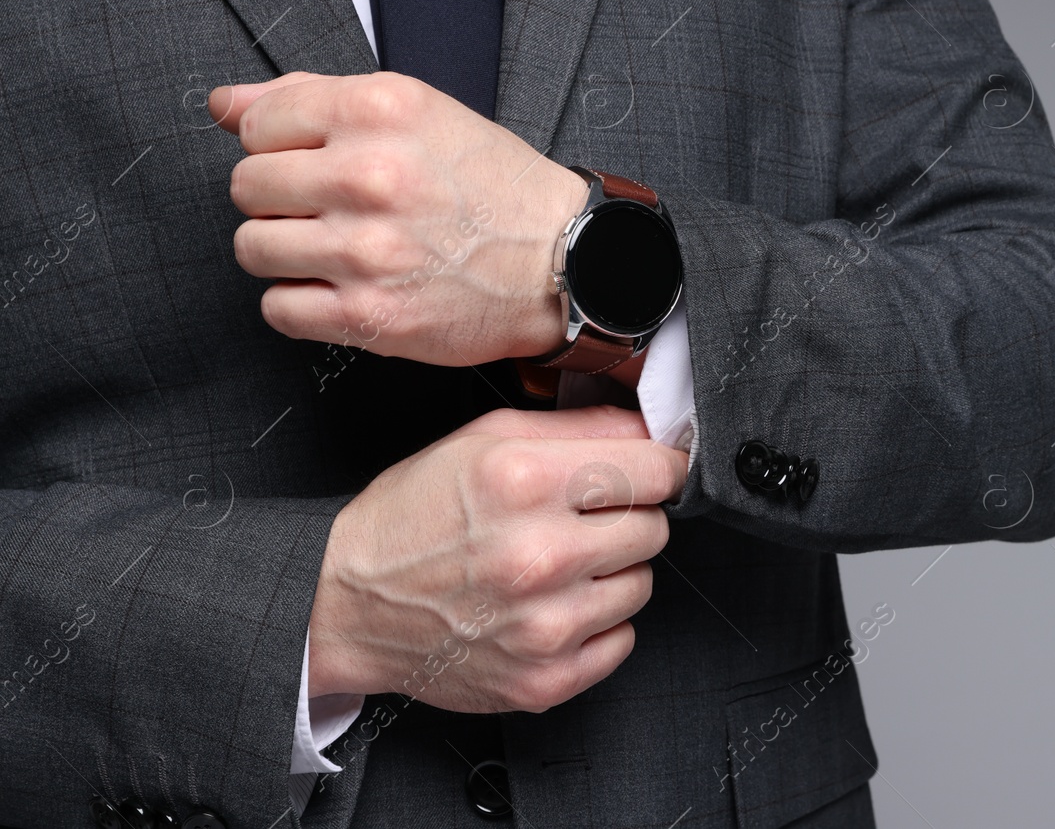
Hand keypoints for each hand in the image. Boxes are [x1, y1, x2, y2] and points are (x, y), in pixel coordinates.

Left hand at [209, 71, 589, 365]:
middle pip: (247, 187)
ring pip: (252, 248)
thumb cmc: (496, 188)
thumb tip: (225, 105)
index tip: (315, 162)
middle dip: (279, 200)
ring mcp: (366, 251)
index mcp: (380, 112)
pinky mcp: (369, 316)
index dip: (281, 146)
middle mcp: (369, 176)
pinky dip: (302, 303)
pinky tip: (343, 288)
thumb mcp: (418, 112)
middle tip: (329, 209)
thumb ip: (314, 98)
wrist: (565, 261)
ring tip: (336, 250)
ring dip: (285, 253)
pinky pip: (278, 309)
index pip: (258, 125)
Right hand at [308, 404, 687, 711]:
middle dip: (627, 517)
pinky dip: (596, 624)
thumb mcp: (483, 439)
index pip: (656, 470)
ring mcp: (545, 625)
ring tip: (557, 565)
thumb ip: (576, 427)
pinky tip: (551, 606)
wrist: (345, 605)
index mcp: (524, 481)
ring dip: (611, 572)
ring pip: (641, 584)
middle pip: (654, 527)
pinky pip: (622, 640)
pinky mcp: (545, 679)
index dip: (657, 467)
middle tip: (579, 520)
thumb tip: (649, 428)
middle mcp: (539, 554)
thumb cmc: (411, 518)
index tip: (648, 473)